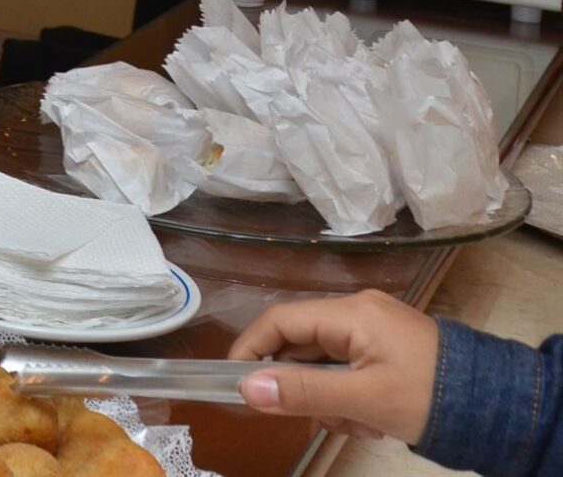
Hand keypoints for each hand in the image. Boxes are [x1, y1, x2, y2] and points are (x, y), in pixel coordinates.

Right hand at [228, 290, 440, 444]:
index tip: (235, 383)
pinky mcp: (390, 347)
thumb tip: (246, 389)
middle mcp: (359, 311)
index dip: (251, 349)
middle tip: (318, 419)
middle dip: (303, 385)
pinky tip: (370, 419)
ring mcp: (376, 328)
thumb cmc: (427, 396)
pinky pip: (350, 366)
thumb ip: (303, 391)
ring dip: (329, 396)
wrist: (498, 408)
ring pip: (326, 360)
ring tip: (357, 424)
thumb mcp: (363, 399)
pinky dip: (349, 394)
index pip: (280, 321)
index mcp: (351, 312)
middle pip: (302, 343)